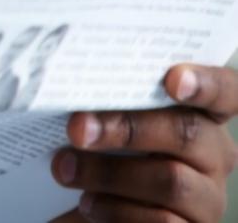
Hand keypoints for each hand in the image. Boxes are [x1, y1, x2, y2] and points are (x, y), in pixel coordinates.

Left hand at [49, 64, 237, 222]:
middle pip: (187, 133)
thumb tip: (75, 85)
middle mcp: (214, 156)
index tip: (173, 79)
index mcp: (201, 117)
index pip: (226, 93)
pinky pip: (163, 221)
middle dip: (127, 129)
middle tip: (77, 129)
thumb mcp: (109, 122)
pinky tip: (89, 203)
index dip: (207, 84)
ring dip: (109, 173)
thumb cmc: (101, 151)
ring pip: (172, 181)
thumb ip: (110, 101)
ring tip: (65, 168)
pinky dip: (117, 210)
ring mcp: (208, 198)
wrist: (92, 203)